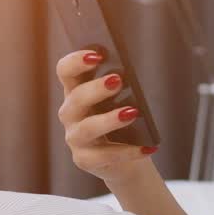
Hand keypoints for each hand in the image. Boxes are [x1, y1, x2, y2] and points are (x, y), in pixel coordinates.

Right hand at [55, 50, 157, 182]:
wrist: (128, 159)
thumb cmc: (125, 122)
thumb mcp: (123, 101)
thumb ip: (123, 87)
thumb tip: (134, 74)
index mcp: (76, 91)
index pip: (65, 71)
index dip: (76, 61)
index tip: (97, 55)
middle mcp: (70, 113)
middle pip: (76, 98)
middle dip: (95, 88)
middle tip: (118, 80)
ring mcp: (75, 138)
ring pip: (87, 128)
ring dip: (109, 119)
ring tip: (132, 113)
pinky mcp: (84, 159)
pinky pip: (104, 156)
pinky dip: (128, 151)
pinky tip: (148, 148)